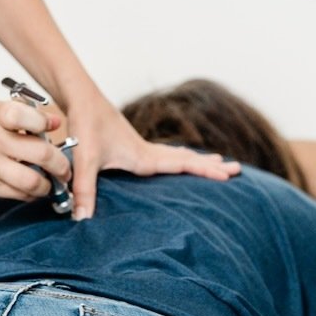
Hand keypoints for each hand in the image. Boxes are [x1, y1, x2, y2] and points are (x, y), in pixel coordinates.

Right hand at [0, 100, 74, 200]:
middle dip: (61, 165)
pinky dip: (31, 194)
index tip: (54, 131)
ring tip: (50, 183)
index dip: (48, 125)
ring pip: (33, 180)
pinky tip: (31, 189)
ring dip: (48, 185)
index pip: (33, 118)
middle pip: (42, 153)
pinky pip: (18, 194)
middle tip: (64, 169)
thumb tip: (55, 122)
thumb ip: (24, 117)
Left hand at [63, 91, 241, 220]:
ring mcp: (138, 146)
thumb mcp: (85, 159)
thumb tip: (83, 221)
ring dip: (195, 160)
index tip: (228, 175)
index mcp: (143, 156)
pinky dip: (177, 157)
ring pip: (175, 155)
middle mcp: (145, 151)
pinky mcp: (128, 144)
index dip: (205, 170)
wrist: (80, 95)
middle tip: (236, 169)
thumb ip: (85, 190)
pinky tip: (174, 160)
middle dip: (210, 165)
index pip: (182, 164)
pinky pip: (162, 154)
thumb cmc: (85, 122)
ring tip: (216, 161)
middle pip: (186, 159)